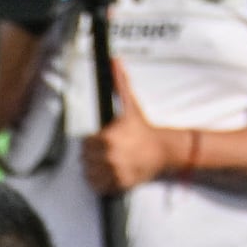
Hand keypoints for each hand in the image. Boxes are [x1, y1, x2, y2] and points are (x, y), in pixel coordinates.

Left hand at [82, 57, 179, 198]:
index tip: (102, 140)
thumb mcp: (131, 104)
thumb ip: (120, 82)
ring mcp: (115, 171)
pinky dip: (101, 182)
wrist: (162, 150)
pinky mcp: (120, 184)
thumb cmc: (143, 127)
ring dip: (94, 170)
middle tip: (105, 152)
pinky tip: (109, 173)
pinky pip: (100, 187)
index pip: (85, 144)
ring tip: (106, 163)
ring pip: (90, 174)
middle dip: (93, 156)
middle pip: (85, 160)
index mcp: (107, 138)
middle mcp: (110, 156)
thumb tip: (115, 60)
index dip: (91, 142)